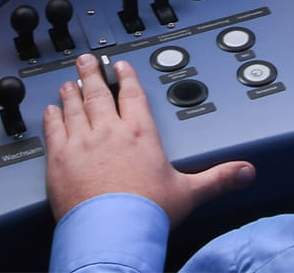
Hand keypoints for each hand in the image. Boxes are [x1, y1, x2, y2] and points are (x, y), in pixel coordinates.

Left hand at [42, 54, 255, 223]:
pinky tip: (49, 111)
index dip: (126, 77)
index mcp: (140, 134)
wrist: (113, 232)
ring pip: (73, 107)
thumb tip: (245, 173)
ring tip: (68, 82)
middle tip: (86, 61)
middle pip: (98, 93)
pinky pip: (52, 129)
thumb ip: (218, 179)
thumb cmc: (146, 213)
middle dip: (93, 74)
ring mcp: (81, 143)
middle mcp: (109, 131)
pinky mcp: (59, 159)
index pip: (132, 95)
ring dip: (71, 92)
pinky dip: (51, 117)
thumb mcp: (188, 193)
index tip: (120, 66)